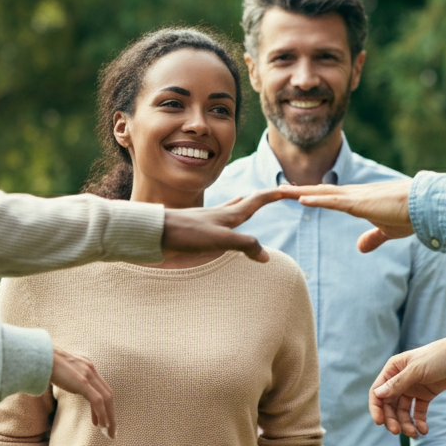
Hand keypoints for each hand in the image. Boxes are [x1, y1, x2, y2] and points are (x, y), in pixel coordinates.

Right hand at [51, 348, 115, 437]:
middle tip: (111, 430)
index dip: (105, 405)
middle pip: (108, 394)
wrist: (39, 356)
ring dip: (109, 417)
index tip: (102, 420)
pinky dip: (102, 414)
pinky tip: (101, 425)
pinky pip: (97, 400)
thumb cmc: (45, 364)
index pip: (101, 388)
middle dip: (111, 413)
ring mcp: (88, 374)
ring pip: (106, 398)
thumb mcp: (62, 371)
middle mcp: (91, 369)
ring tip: (108, 432)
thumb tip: (66, 383)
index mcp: (87, 366)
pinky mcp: (83, 381)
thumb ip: (68, 377)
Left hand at [163, 189, 289, 262]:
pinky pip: (217, 220)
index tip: (289, 189)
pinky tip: (217, 219)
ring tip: (245, 198)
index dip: (273, 195)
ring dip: (241, 204)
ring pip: (229, 209)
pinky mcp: (197, 229)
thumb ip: (244, 245)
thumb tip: (266, 257)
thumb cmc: (187, 235)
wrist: (155, 233)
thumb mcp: (220, 240)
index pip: (257, 201)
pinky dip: (224, 217)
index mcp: (229, 215)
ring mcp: (208, 221)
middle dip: (261, 198)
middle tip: (275, 193)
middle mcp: (220, 215)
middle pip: (246, 203)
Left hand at [278, 180, 412, 251]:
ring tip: (280, 191)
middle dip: (299, 191)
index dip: (313, 195)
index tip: (296, 195)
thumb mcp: (387, 230)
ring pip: (322, 193)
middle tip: (278, 189)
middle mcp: (354, 195)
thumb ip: (372, 238)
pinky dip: (316, 199)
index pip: (330, 197)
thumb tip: (360, 248)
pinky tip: (301, 199)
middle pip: (320, 191)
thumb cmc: (409, 216)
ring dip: (300, 192)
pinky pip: (333, 200)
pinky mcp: (360, 203)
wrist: (424, 206)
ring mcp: (356, 197)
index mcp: (359, 200)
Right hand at [368, 336, 445, 436]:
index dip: (376, 408)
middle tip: (398, 431)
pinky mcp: (425, 395)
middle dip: (392, 419)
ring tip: (414, 433)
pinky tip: (423, 430)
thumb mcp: (416, 370)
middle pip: (389, 404)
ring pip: (403, 410)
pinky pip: (418, 411)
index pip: (378, 391)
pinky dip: (419, 421)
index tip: (379, 422)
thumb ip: (397, 383)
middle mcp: (399, 380)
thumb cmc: (437, 357)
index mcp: (393, 369)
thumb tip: (377, 394)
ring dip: (406, 423)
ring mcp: (412, 388)